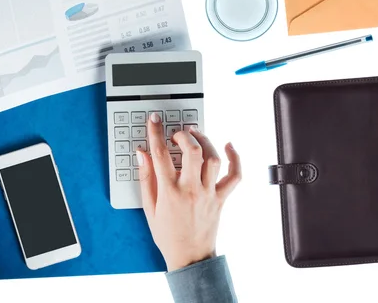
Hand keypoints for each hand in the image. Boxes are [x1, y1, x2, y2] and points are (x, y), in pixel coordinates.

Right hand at [137, 113, 241, 271]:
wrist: (190, 257)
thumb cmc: (167, 234)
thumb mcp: (149, 208)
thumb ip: (146, 178)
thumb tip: (142, 155)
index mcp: (169, 192)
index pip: (160, 155)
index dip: (156, 133)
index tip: (154, 120)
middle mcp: (191, 190)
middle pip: (192, 152)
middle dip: (184, 136)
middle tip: (177, 134)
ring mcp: (208, 193)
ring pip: (213, 159)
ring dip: (205, 141)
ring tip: (195, 136)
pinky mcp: (221, 198)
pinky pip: (235, 176)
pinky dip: (235, 158)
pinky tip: (228, 146)